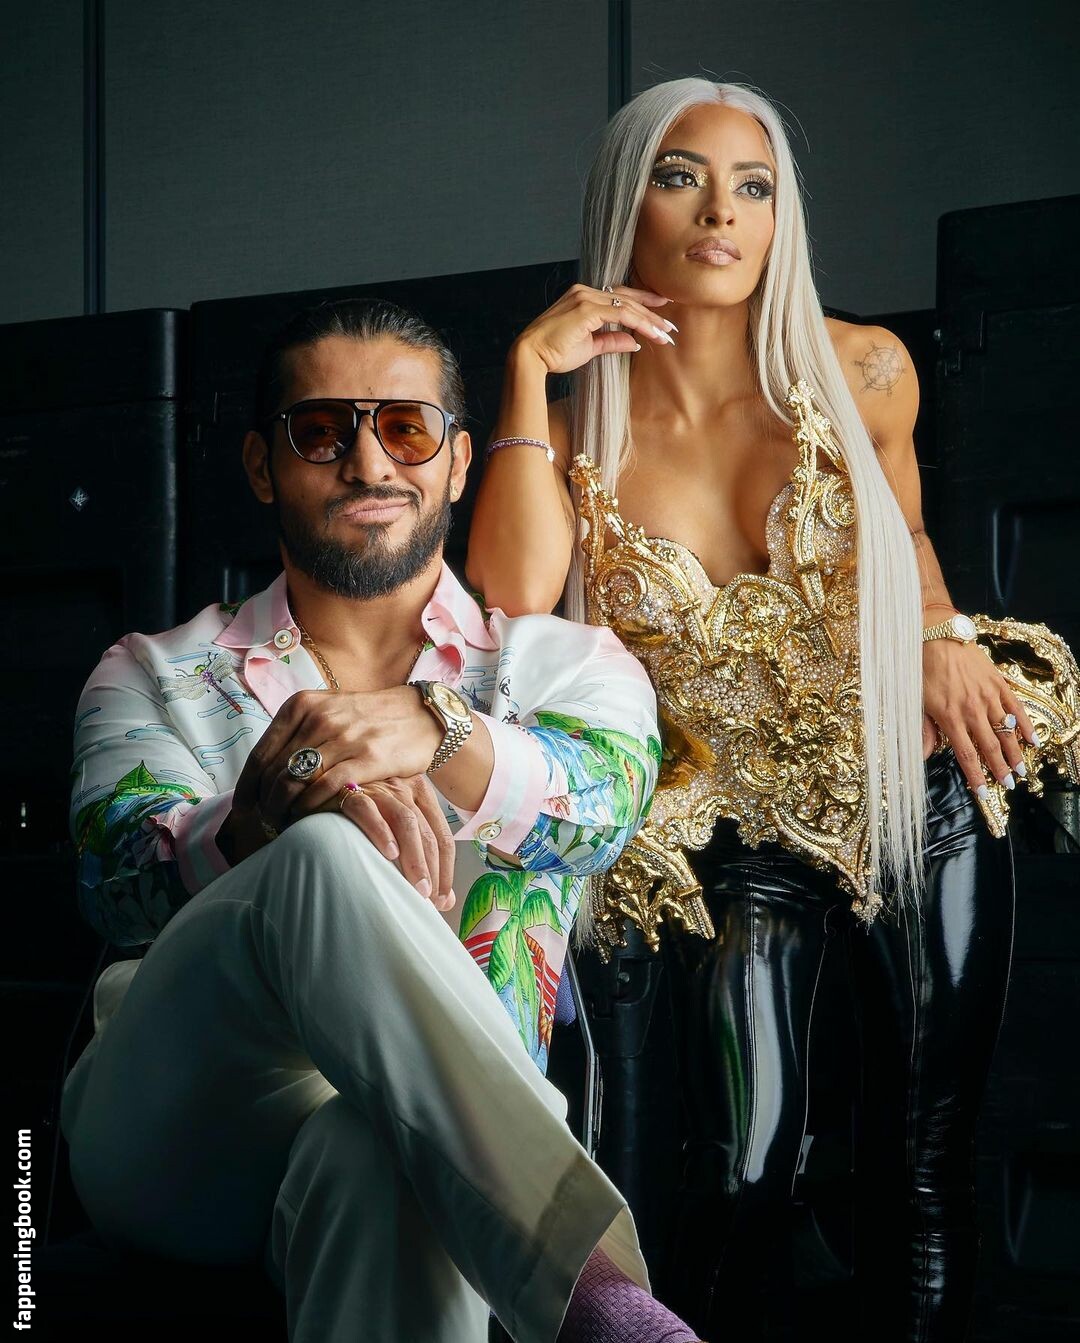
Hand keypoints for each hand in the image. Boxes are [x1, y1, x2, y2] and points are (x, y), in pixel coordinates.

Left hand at [236, 685, 440, 824]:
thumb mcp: (327, 710)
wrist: (420, 715)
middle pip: (274, 772)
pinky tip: (305, 818)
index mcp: (302, 705)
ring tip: (280, 824)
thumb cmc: (369, 718)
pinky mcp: (367, 758)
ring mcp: (344, 737)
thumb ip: (297, 731)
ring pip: (296, 781)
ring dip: (282, 809)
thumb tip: (263, 766)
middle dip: (263, 803)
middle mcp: (320, 717)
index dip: (246, 787)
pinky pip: (325, 788)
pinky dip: (309, 807)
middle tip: (261, 823)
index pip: (261, 753)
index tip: (241, 808)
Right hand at [293, 773, 455, 911]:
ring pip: (405, 821)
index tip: (443, 898)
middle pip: (426, 832)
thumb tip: (446, 901)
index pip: (442, 835)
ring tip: (416, 886)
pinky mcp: (350, 791)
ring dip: (414, 857)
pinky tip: (389, 853)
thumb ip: (421, 860)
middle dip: (432, 869)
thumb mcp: (395, 833)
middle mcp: (403, 787)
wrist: (317, 795)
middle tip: (429, 898)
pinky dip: (380, 832)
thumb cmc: (361, 821)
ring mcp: (378, 788)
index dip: (446, 869)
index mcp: (420, 794)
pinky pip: (368, 810)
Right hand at [514, 282, 675, 375]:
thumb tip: (634, 342)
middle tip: (671, 326)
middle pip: (627, 298)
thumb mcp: (589, 348)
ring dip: (649, 320)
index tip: (661, 312)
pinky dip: (639, 324)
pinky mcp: (587, 309)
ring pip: (627, 306)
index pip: (619, 295)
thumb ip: (611, 342)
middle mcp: (585, 292)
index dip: (643, 303)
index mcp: (583, 297)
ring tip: (666, 334)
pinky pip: (622, 314)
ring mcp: (585, 298)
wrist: (531, 356)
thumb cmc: (554, 353)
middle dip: (652, 312)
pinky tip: (652, 334)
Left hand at [922, 637, 1038, 794]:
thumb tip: (924, 756)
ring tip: (1021, 769)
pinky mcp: (997, 683)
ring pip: (1005, 730)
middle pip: (990, 746)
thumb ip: (923, 730)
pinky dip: (1025, 724)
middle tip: (1009, 785)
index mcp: (950, 717)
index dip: (976, 775)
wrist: (936, 637)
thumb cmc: (921, 670)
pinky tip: (1032, 739)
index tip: (983, 791)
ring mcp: (988, 696)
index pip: (967, 754)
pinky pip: (1015, 707)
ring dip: (1015, 752)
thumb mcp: (915, 702)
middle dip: (1000, 769)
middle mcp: (972, 710)